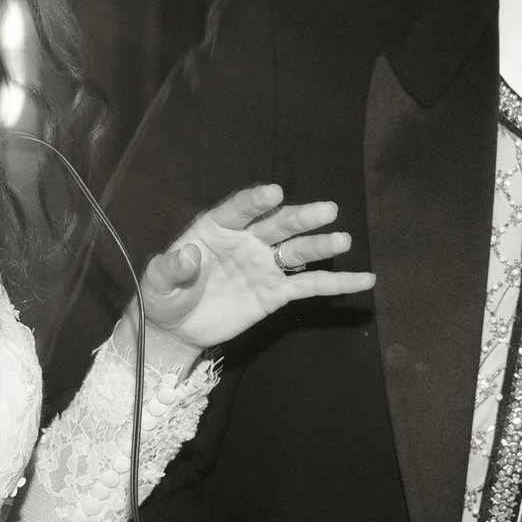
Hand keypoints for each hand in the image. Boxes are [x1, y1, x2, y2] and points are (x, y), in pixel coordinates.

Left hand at [137, 185, 371, 361]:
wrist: (177, 328)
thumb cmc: (164, 296)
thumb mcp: (157, 283)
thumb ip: (171, 268)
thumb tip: (187, 256)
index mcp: (216, 229)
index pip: (238, 210)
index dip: (255, 202)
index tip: (273, 192)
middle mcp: (246, 241)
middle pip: (277, 225)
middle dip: (300, 217)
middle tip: (327, 209)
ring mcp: (264, 266)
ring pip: (297, 251)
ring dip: (320, 245)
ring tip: (345, 240)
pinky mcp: (275, 292)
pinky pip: (309, 286)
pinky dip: (336, 283)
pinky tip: (364, 279)